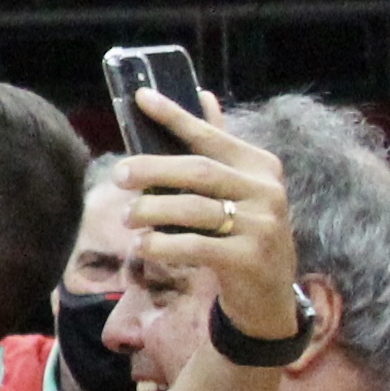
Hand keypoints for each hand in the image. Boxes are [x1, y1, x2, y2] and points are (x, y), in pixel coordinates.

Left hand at [124, 96, 305, 357]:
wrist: (270, 295)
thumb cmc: (241, 233)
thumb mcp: (236, 190)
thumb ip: (216, 149)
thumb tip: (202, 96)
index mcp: (260, 166)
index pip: (211, 136)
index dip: (175, 116)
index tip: (140, 97)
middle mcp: (267, 191)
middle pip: (198, 171)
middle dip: (152, 169)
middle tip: (119, 175)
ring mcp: (262, 225)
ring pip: (193, 209)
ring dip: (151, 210)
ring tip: (128, 216)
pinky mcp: (249, 259)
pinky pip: (195, 246)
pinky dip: (162, 245)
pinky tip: (143, 245)